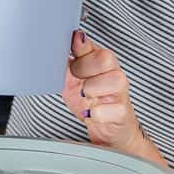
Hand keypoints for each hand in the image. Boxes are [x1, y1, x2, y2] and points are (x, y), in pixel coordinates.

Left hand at [62, 29, 144, 154]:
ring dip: (93, 88)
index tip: (72, 45)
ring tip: (84, 96)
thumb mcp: (73, 80)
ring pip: (116, 80)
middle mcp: (113, 74)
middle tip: (76, 78)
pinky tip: (90, 113)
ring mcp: (120, 94)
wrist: (109, 129)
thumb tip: (51, 48)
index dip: (80, 44)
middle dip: (84, 67)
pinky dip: (98, 112)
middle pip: (106, 58)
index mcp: (100, 63)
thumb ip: (65, 62)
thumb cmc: (92, 101)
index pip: (93, 46)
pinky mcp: (122, 113)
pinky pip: (115, 109)